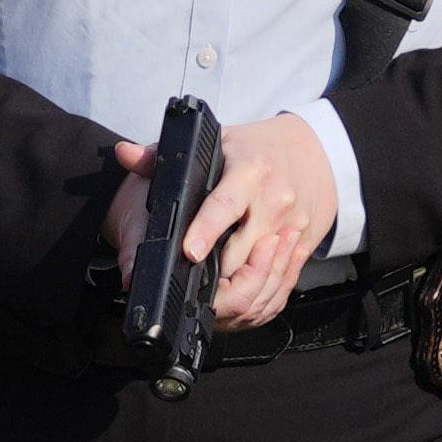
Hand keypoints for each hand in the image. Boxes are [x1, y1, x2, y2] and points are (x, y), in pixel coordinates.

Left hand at [175, 113, 339, 330]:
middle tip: (188, 287)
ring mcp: (291, 227)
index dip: (206, 231)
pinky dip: (258, 296)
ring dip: (234, 292)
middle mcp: (273, 202)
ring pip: (260, 276)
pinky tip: (238, 297)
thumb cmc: (258, 149)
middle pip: (239, 253)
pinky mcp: (302, 246)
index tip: (190, 252)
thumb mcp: (217, 142)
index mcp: (249, 173)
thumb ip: (163, 154)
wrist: (317, 153)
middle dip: (212, 277)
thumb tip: (124, 154)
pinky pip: (280, 284)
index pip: (225, 206)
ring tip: (210, 300)